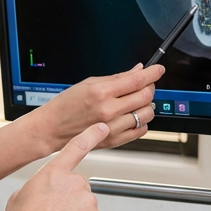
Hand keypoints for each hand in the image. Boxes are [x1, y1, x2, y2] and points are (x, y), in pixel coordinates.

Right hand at [2, 123, 105, 210]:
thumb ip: (36, 188)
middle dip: (69, 199)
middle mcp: (74, 183)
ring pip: (85, 206)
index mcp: (53, 173)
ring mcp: (88, 201)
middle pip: (78, 187)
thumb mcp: (19, 198)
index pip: (76, 147)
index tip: (102, 127)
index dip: (91, 135)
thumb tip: (41, 193)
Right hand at [35, 64, 164, 151]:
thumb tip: (137, 71)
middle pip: (145, 97)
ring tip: (137, 102)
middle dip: (149, 88)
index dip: (152, 73)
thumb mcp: (89, 83)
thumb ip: (117, 78)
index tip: (158, 70)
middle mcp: (108, 110)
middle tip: (145, 85)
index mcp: (101, 92)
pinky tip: (132, 117)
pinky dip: (141, 122)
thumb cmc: (66, 105)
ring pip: (146, 114)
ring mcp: (112, 127)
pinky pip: (140, 130)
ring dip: (147, 106)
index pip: (137, 80)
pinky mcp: (113, 140)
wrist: (52, 127)